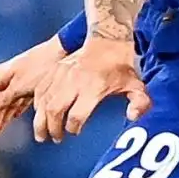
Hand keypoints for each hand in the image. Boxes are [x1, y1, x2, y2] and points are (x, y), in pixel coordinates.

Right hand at [0, 35, 66, 144]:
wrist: (63, 51)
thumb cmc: (42, 65)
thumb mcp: (22, 84)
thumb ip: (6, 96)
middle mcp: (6, 79)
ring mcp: (18, 82)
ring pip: (7, 105)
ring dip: (2, 121)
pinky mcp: (31, 84)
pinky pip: (19, 101)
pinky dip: (16, 111)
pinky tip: (16, 118)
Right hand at [34, 37, 150, 142]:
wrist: (107, 40)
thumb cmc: (121, 67)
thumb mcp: (136, 85)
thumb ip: (140, 103)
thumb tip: (132, 117)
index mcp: (94, 88)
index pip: (76, 115)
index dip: (73, 128)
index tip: (74, 131)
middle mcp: (75, 81)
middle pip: (55, 110)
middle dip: (53, 128)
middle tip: (56, 138)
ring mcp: (62, 74)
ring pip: (44, 102)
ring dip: (41, 120)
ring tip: (42, 133)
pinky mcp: (55, 69)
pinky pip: (40, 90)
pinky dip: (38, 104)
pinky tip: (40, 113)